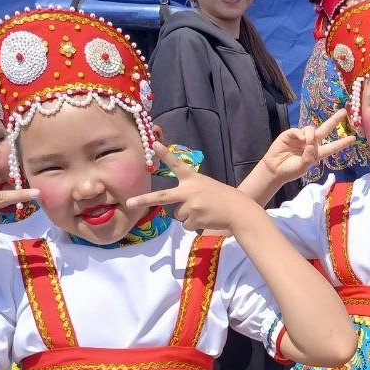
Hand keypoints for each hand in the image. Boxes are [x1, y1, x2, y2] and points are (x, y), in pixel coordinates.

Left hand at [128, 143, 258, 231]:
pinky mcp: (194, 220)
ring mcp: (190, 206)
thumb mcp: (206, 187)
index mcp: (193, 179)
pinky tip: (206, 218)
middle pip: (161, 196)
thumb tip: (176, 211)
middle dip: (144, 199)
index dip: (165, 154)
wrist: (239, 211)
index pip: (177, 164)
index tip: (154, 144)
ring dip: (188, 215)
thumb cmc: (223, 198)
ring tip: (204, 211)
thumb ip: (189, 193)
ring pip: (178, 215)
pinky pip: (186, 225)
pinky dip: (195, 224)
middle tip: (129, 202)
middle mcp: (189, 191)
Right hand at [260, 110, 353, 183]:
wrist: (274, 169)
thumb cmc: (290, 171)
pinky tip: (300, 139)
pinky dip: (301, 134)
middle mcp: (311, 143)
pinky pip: (299, 130)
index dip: (342, 143)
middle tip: (344, 112)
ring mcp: (301, 138)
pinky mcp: (290, 134)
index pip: (332, 147)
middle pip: (325, 129)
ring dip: (311, 134)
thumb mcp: (302, 168)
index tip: (353, 139)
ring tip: (307, 143)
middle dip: (334, 120)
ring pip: (311, 128)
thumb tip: (310, 144)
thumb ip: (308, 158)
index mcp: (317, 153)